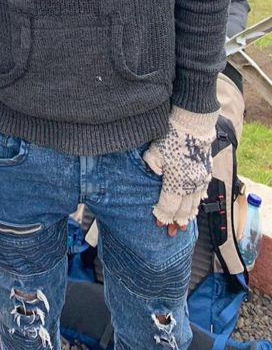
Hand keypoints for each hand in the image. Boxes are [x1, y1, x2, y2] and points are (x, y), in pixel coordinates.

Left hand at [142, 106, 216, 231]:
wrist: (193, 124)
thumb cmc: (171, 137)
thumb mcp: (154, 152)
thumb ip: (152, 166)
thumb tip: (154, 175)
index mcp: (177, 183)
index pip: (169, 206)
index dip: (163, 215)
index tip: (157, 222)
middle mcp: (191, 185)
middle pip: (184, 210)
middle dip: (176, 222)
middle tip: (170, 232)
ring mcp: (201, 180)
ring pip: (194, 204)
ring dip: (188, 216)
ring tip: (182, 225)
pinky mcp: (206, 173)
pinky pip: (202, 193)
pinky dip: (197, 203)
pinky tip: (194, 208)